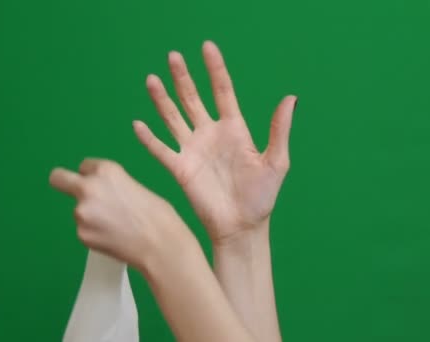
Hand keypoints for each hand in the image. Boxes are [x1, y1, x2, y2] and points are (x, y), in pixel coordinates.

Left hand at [49, 158, 193, 270]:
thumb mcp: (135, 186)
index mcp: (105, 171)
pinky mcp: (81, 235)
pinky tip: (114, 238)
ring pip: (78, 210)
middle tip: (72, 191)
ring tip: (117, 226)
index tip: (100, 185)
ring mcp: (81, 213)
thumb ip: (113, 186)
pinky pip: (84, 230)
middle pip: (58, 179)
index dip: (93, 176)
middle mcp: (88, 188)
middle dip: (63, 182)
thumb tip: (104, 193)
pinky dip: (95, 233)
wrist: (160, 245)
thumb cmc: (157, 215)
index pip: (84, 166)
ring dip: (91, 216)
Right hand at [133, 41, 296, 243]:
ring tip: (152, 79)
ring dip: (162, 100)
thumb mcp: (276, 162)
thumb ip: (279, 130)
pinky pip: (161, 150)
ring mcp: (193, 150)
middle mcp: (210, 135)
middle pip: (192, 99)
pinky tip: (138, 124)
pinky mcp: (180, 169)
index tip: (207, 47)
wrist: (242, 227)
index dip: (215, 69)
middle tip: (173, 56)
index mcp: (234, 130)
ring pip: (173, 118)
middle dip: (183, 77)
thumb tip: (291, 97)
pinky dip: (149, 138)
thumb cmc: (262, 197)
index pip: (222, 91)